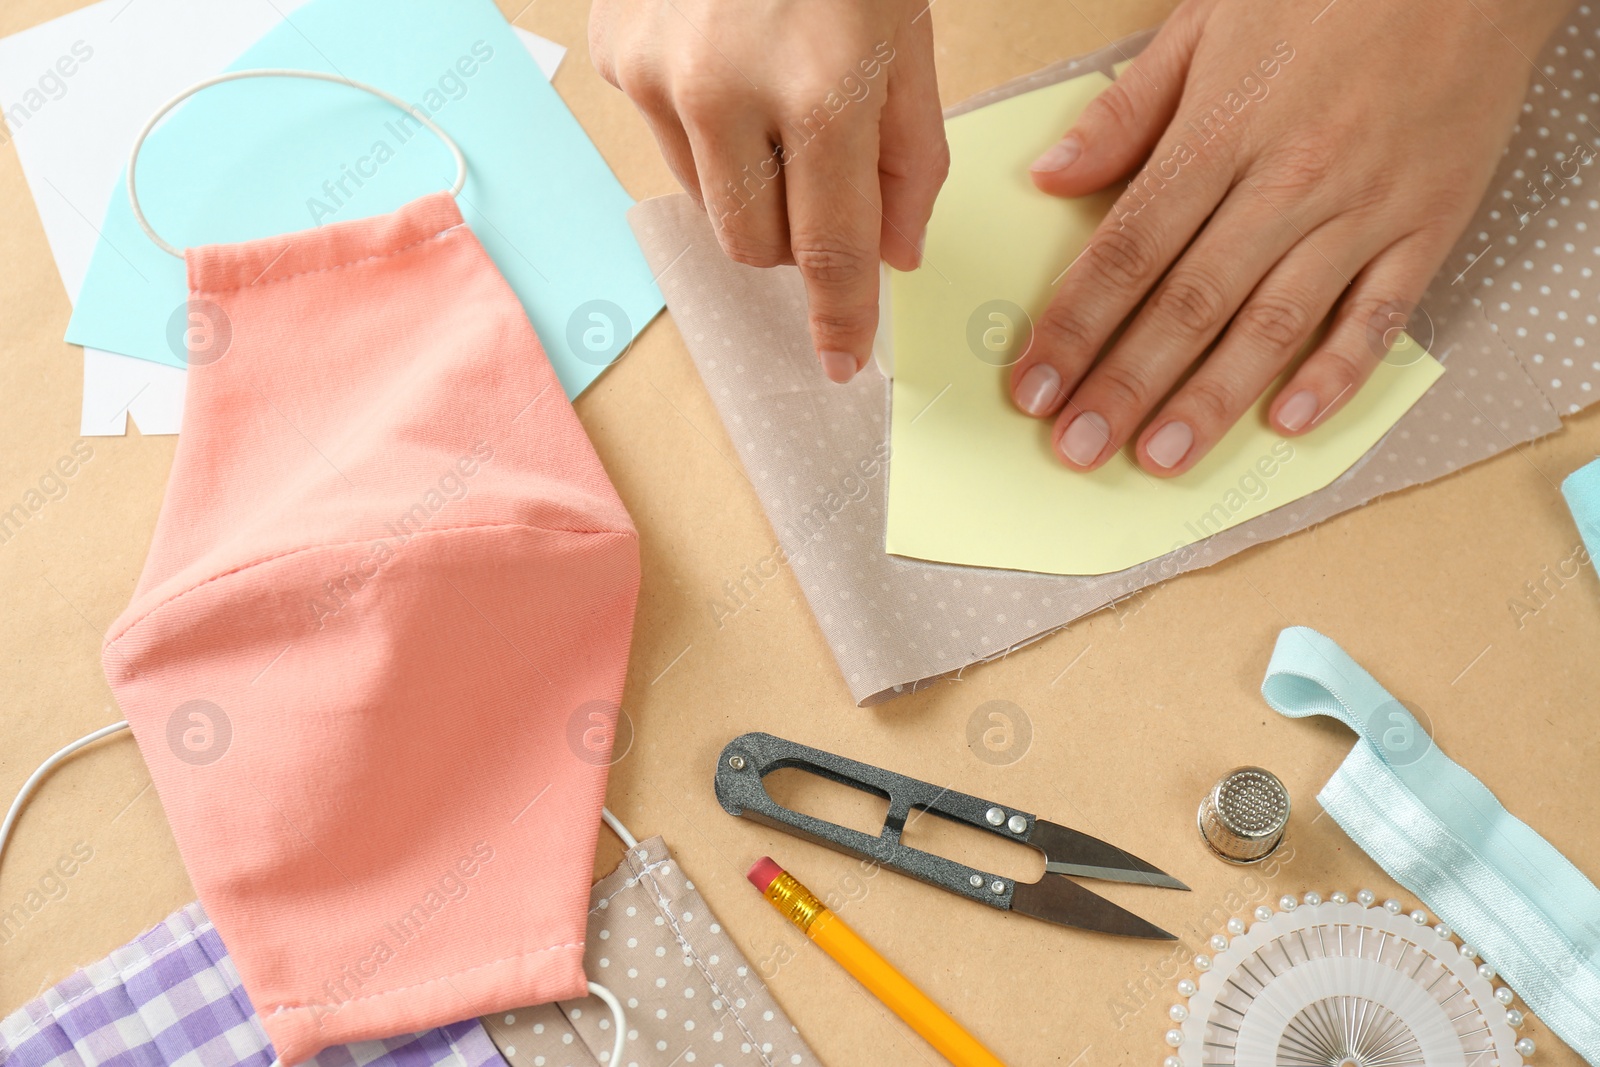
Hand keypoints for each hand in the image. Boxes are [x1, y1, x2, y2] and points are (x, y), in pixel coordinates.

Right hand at [590, 0, 947, 382]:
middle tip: (820, 159)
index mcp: (820, 88)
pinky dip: (698, 114)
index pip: (831, 249)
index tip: (841, 358)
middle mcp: (722, 90)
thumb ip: (910, 151)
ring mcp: (655, 72)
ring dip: (743, 173)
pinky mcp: (615, 53)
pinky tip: (720, 44)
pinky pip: (662, 132)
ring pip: (703, 197)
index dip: (842, 314)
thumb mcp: (906, 29)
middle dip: (793, 233)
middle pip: (753, 244)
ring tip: (768, 81)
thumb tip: (893, 254)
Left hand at [1009, 0, 1568, 474]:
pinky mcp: (1425, 229)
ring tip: (1159, 458)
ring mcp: (1360, 212)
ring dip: (1211, 399)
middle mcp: (1286, 184)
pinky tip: (1288, 424)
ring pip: (1272, 324)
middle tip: (1077, 446)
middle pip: (1188, 303)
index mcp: (1220, 135)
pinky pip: (1378, 317)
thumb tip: (1052, 180)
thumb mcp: (1207, 23)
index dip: (1074, 326)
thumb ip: (1126, 112)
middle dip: (1124, 384)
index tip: (1034, 386)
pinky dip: (1336, 375)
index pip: (1128, 251)